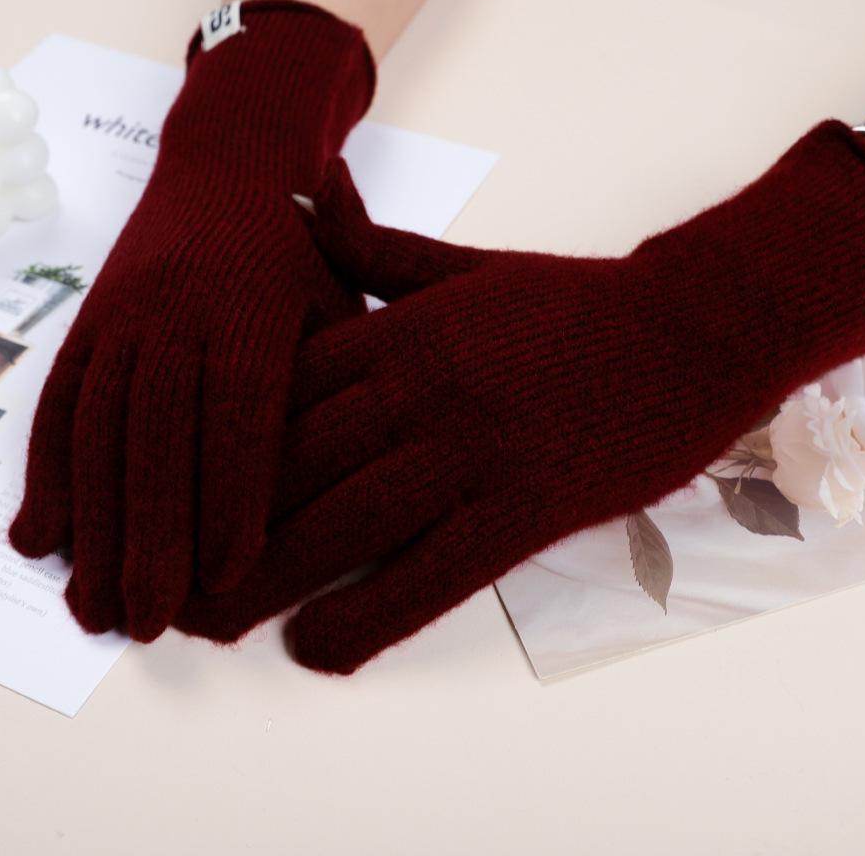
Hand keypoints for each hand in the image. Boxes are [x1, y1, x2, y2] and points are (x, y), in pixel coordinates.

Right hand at [8, 0, 373, 641]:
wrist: (232, 163)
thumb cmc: (303, 252)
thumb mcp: (341, 299)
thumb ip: (337, 376)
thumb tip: (339, 478)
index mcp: (258, 313)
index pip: (242, 417)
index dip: (232, 498)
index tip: (229, 576)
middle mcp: (182, 315)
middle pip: (159, 437)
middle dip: (151, 536)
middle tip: (149, 622)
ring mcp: (125, 317)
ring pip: (99, 430)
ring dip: (92, 524)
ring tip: (92, 605)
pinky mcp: (88, 321)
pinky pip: (57, 402)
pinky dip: (45, 473)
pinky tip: (38, 537)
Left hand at [175, 120, 864, 670]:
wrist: (692, 327)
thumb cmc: (578, 300)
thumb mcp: (471, 266)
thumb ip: (382, 256)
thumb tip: (313, 214)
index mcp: (404, 329)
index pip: (282, 393)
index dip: (220, 450)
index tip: (181, 492)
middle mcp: (423, 390)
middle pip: (292, 468)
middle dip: (220, 531)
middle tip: (173, 579)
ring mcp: (473, 452)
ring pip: (342, 526)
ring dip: (267, 586)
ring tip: (215, 624)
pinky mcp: (526, 510)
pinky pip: (428, 578)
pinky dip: (365, 621)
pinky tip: (321, 650)